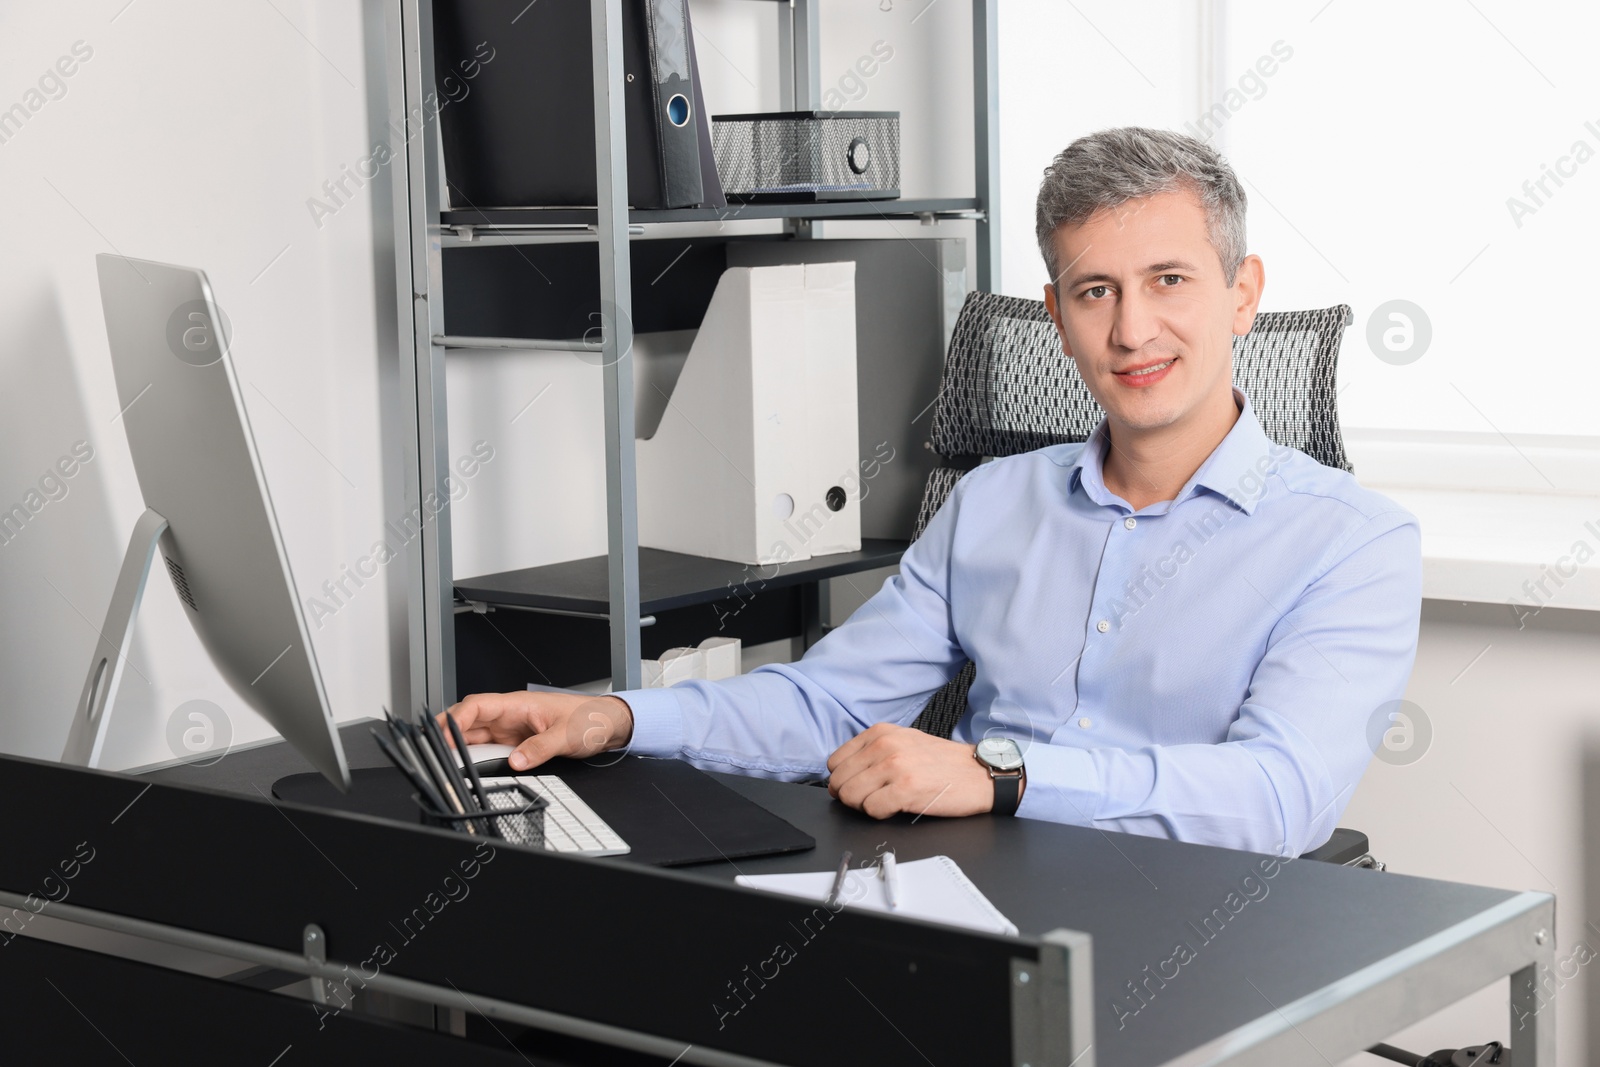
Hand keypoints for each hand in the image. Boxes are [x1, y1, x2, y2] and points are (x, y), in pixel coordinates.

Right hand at [442, 692, 634, 770]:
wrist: (605, 725)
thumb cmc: (589, 719)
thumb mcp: (567, 736)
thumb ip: (541, 748)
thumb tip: (517, 761)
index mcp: (518, 704)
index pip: (477, 705)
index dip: (455, 718)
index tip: (442, 734)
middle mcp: (510, 715)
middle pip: (469, 720)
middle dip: (447, 732)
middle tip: (432, 751)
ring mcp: (511, 729)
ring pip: (475, 734)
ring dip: (459, 746)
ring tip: (443, 760)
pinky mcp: (515, 742)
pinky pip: (488, 747)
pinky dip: (474, 755)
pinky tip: (465, 765)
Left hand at [825, 723, 997, 818]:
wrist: (978, 773)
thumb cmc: (942, 762)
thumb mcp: (904, 741)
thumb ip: (873, 751)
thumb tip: (843, 774)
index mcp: (880, 732)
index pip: (835, 762)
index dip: (844, 779)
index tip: (858, 786)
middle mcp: (885, 745)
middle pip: (839, 781)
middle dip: (851, 796)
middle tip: (872, 798)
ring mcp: (895, 766)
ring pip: (850, 796)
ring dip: (864, 806)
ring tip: (885, 802)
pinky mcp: (905, 789)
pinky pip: (871, 810)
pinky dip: (880, 814)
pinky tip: (896, 807)